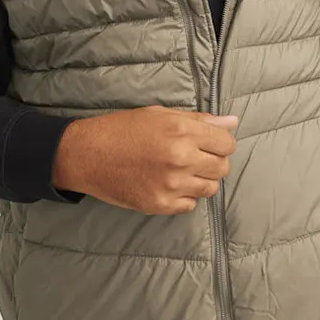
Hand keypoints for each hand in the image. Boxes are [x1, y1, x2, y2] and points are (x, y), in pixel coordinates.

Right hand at [53, 107, 239, 214]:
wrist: (87, 154)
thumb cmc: (123, 129)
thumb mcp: (161, 114)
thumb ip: (200, 120)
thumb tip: (232, 122)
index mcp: (181, 131)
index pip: (227, 144)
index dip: (221, 143)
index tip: (210, 144)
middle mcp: (180, 158)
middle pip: (222, 167)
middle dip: (214, 161)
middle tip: (195, 157)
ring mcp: (171, 184)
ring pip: (210, 188)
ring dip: (201, 180)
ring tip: (182, 171)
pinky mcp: (160, 204)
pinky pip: (190, 205)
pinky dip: (185, 196)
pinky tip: (169, 184)